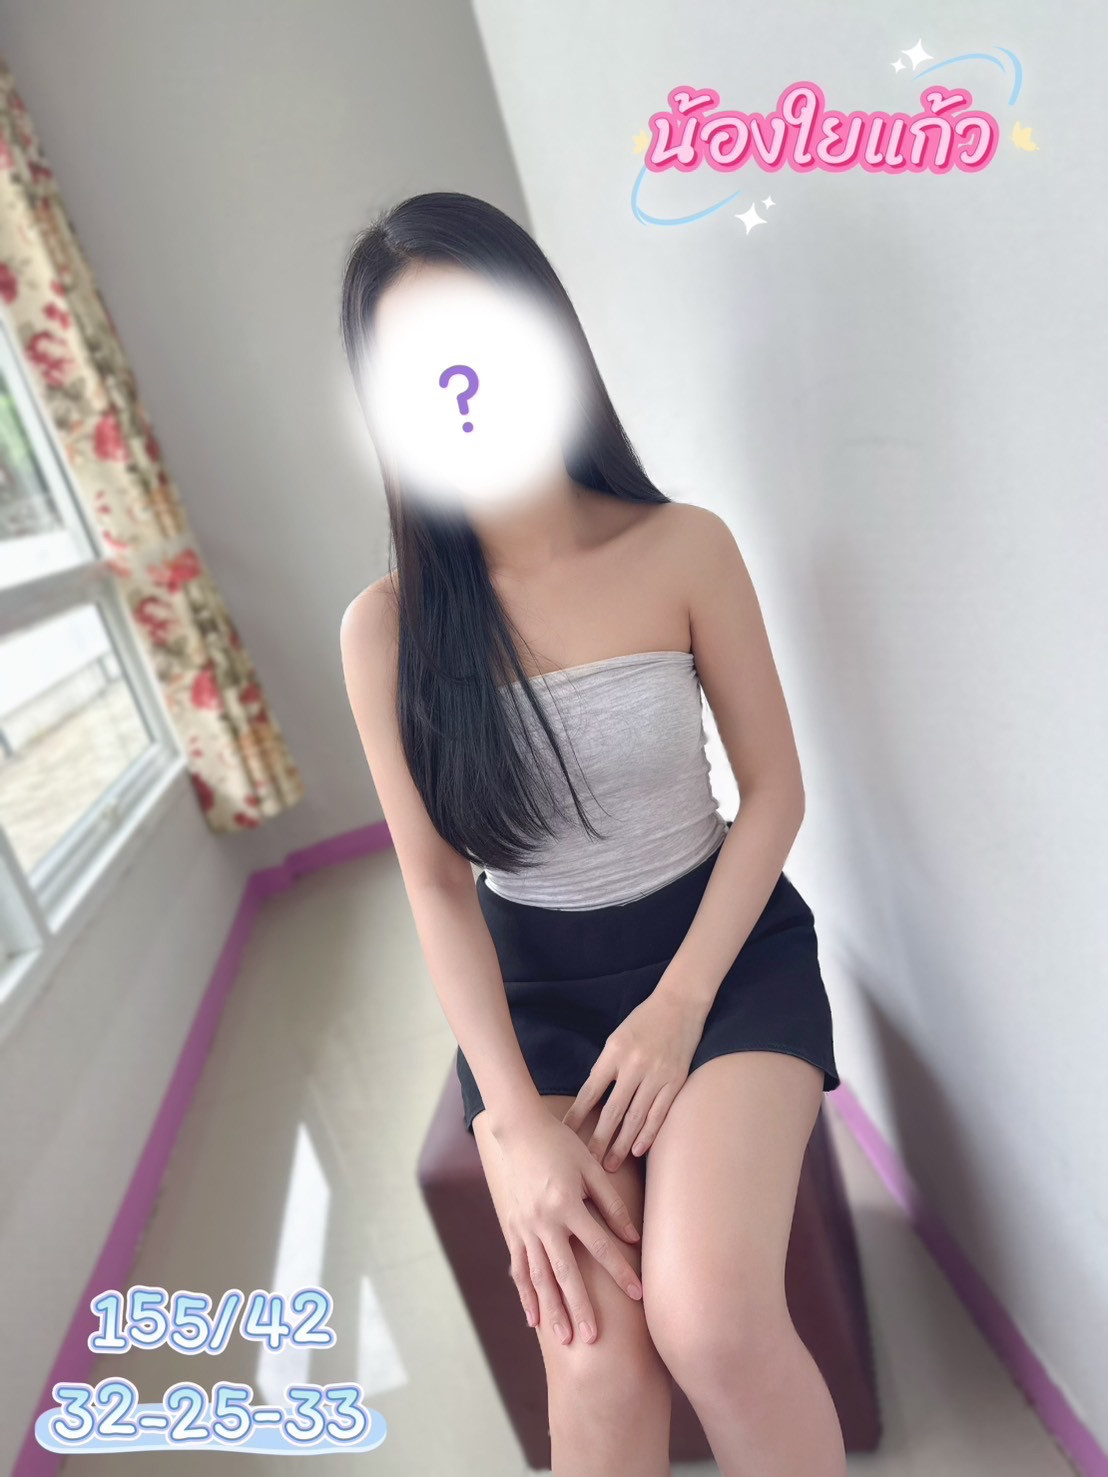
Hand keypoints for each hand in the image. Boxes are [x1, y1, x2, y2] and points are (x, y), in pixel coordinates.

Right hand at [494, 1108, 643, 1344]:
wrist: (518, 1130)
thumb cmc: (560, 1145)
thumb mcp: (591, 1167)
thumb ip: (612, 1202)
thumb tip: (633, 1236)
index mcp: (567, 1204)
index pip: (600, 1246)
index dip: (620, 1270)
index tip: (638, 1294)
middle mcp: (544, 1221)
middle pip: (566, 1273)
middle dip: (580, 1307)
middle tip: (593, 1338)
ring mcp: (524, 1228)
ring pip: (540, 1277)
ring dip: (553, 1309)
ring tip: (565, 1338)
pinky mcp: (512, 1229)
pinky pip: (520, 1268)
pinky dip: (526, 1294)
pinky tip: (533, 1318)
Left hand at [561, 985, 707, 1170]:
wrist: (679, 1005)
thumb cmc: (643, 1022)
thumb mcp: (616, 1038)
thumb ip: (605, 1068)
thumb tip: (592, 1100)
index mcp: (614, 1052)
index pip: (590, 1092)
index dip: (577, 1116)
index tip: (565, 1135)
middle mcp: (634, 1065)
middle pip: (612, 1111)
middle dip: (598, 1140)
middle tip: (588, 1162)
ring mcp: (657, 1075)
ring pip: (636, 1118)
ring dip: (622, 1145)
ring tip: (610, 1164)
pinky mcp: (676, 1081)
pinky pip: (659, 1114)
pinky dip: (648, 1134)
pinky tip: (638, 1150)